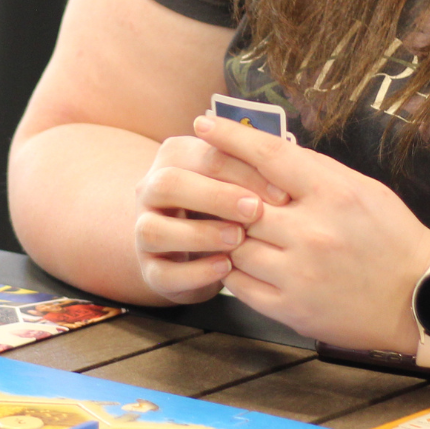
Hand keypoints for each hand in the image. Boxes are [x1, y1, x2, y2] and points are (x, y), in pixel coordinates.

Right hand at [133, 135, 291, 303]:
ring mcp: (143, 231)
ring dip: (199, 234)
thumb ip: (255, 174)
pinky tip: (225, 267)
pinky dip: (195, 271)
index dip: (244, 172)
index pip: (204, 156)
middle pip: (168, 184)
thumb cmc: (228, 206)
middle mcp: (150, 190)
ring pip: (154, 230)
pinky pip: (162, 273)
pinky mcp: (149, 269)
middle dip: (214, 196)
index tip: (281, 195)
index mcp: (174, 157)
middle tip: (254, 211)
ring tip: (237, 240)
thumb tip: (287, 180)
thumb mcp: (239, 183)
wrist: (198, 247)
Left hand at [197, 115, 429, 351]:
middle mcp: (312, 232)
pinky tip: (235, 260)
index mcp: (333, 194)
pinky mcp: (290, 309)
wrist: (420, 298)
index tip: (203, 124)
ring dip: (224, 234)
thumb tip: (267, 150)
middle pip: (240, 202)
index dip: (230, 137)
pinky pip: (238, 284)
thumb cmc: (392, 236)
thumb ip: (315, 171)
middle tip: (200, 182)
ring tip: (219, 225)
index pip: (269, 155)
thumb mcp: (363, 189)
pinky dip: (231, 269)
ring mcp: (299, 274)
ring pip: (233, 245)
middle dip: (217, 191)